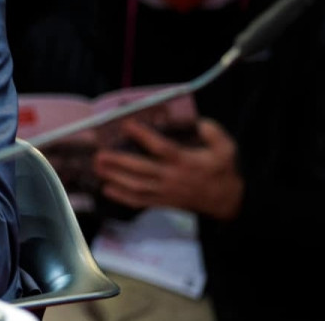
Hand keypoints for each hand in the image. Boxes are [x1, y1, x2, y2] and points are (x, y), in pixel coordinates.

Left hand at [93, 118, 242, 220]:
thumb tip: (198, 122)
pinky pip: (140, 202)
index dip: (144, 136)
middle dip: (119, 162)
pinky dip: (122, 197)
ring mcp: (165, 192)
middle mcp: (172, 178)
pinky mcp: (163, 203)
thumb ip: (213, 133)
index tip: (127, 124)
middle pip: (141, 170)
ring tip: (97, 168)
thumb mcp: (226, 148)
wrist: (226, 202)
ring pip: (137, 186)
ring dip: (115, 178)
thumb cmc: (223, 171)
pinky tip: (106, 190)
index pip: (161, 148)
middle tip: (99, 154)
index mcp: (185, 162)